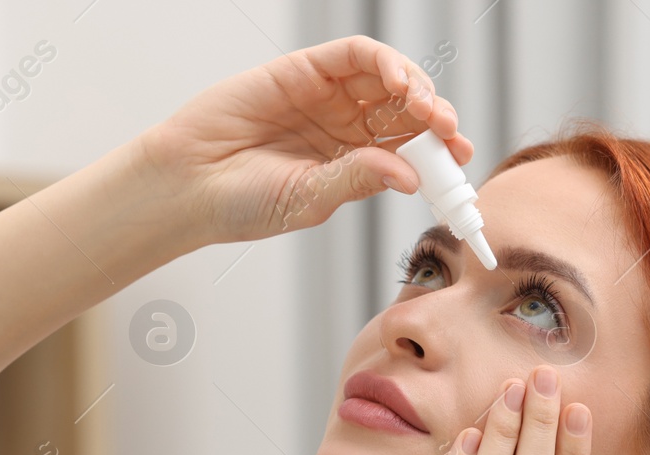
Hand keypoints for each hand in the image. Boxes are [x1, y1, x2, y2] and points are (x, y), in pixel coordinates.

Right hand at [134, 35, 472, 245]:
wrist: (187, 184)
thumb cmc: (241, 203)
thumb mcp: (309, 200)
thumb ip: (357, 181)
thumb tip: (409, 176)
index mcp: (353, 165)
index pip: (410, 152)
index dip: (440, 154)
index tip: (462, 163)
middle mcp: (345, 128)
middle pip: (406, 114)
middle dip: (436, 121)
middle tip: (451, 135)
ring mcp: (327, 98)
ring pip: (388, 81)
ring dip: (416, 89)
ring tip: (428, 111)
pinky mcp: (305, 71)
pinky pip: (355, 56)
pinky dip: (384, 62)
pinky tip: (398, 83)